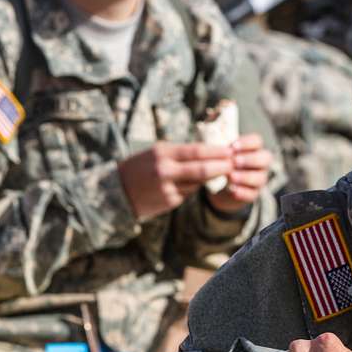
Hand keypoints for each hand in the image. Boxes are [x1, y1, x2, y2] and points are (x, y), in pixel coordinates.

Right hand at [118, 142, 232, 220]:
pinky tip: (188, 184)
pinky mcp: (170, 201)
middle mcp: (165, 170)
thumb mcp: (157, 152)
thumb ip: (181, 152)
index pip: (197, 150)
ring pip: (198, 182)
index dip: (217, 151)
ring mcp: (167, 188)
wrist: (117, 191)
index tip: (231, 150)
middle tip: (234, 164)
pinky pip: (189, 193)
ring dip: (208, 178)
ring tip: (213, 171)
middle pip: (203, 169)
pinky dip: (193, 188)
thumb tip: (211, 150)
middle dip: (222, 167)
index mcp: (163, 153)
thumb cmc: (141, 166)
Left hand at [204, 134, 272, 213]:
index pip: (257, 141)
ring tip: (232, 177)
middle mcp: (261, 164)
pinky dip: (243, 192)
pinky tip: (233, 190)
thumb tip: (226, 152)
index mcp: (255, 149)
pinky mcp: (255, 193)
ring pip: (260, 178)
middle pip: (265, 158)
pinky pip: (253, 194)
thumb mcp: (226, 156)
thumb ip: (227, 153)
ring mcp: (260, 179)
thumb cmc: (229, 165)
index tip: (233, 147)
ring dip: (246, 177)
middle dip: (250, 159)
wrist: (228, 187)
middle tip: (235, 161)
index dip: (247, 143)